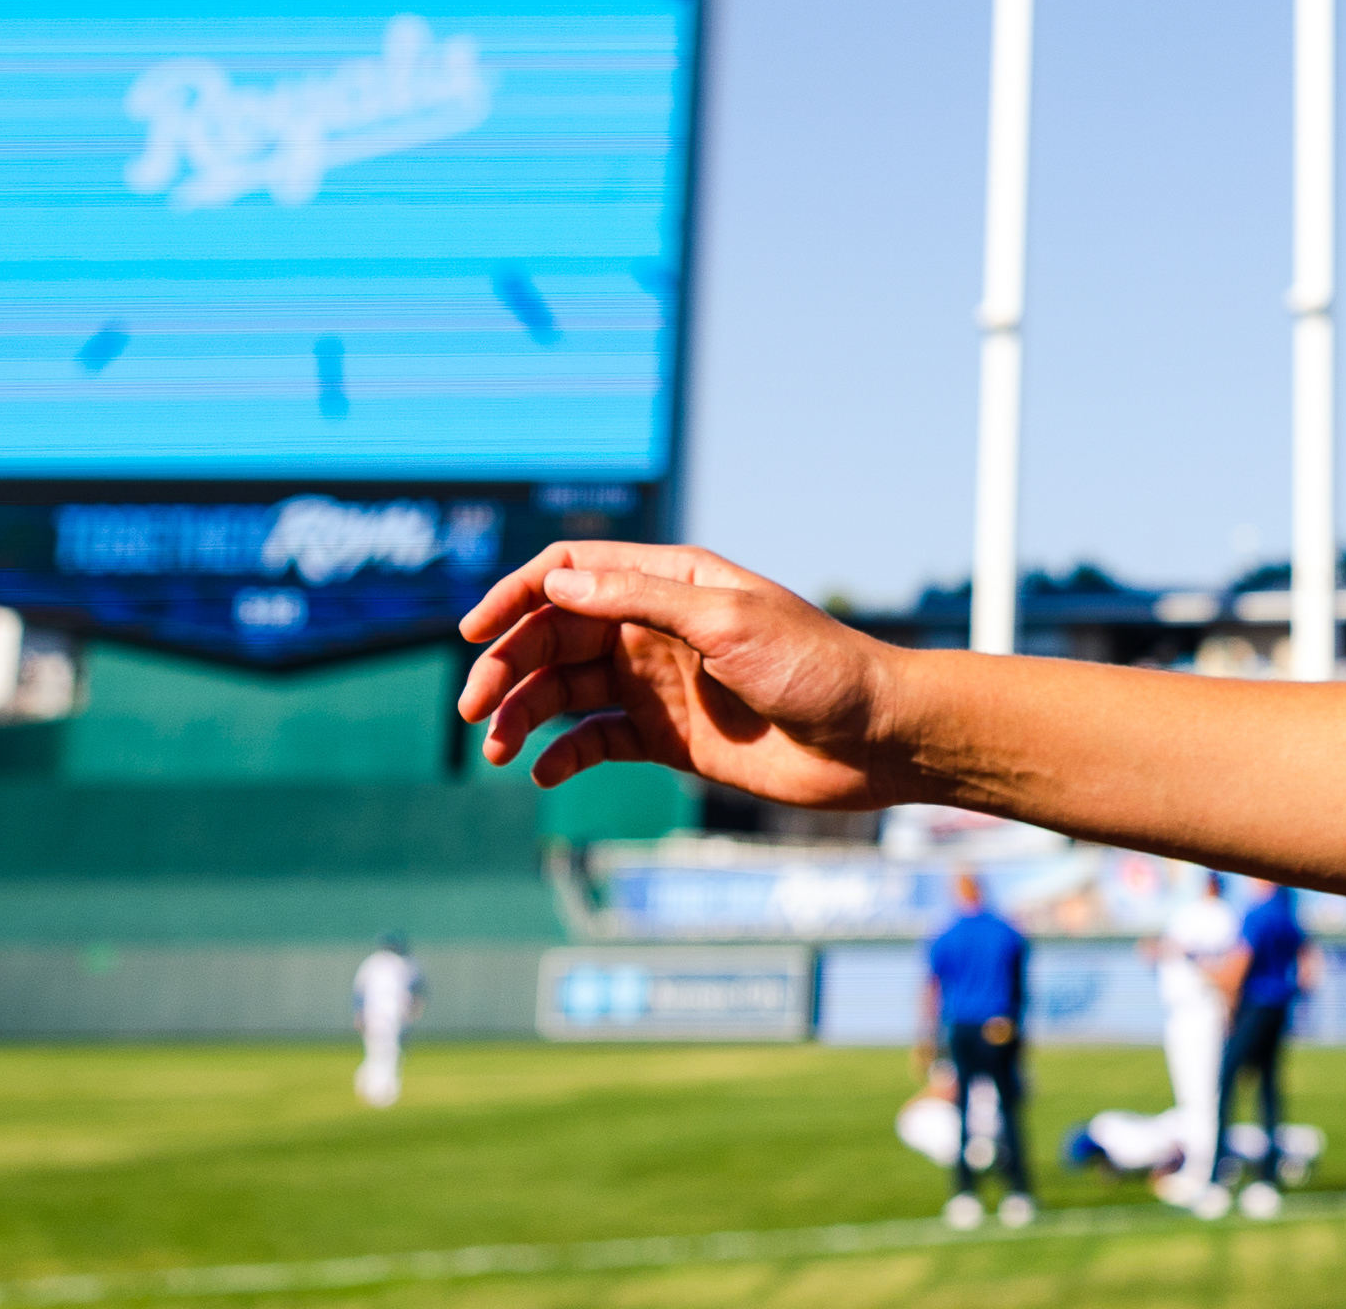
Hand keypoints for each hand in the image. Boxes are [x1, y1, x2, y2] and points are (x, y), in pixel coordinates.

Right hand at [456, 542, 907, 801]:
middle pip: (556, 635)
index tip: (473, 633)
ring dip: (522, 714)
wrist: (872, 739)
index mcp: (673, 582)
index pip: (573, 572)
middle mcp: (657, 628)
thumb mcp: (728, 623)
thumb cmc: (814, 668)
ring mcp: (660, 684)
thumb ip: (640, 601)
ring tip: (495, 750)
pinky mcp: (669, 739)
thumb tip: (557, 584)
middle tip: (474, 711)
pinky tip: (542, 773)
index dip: (516, 595)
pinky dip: (561, 755)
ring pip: (565, 691)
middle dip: (507, 666)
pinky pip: (596, 741)